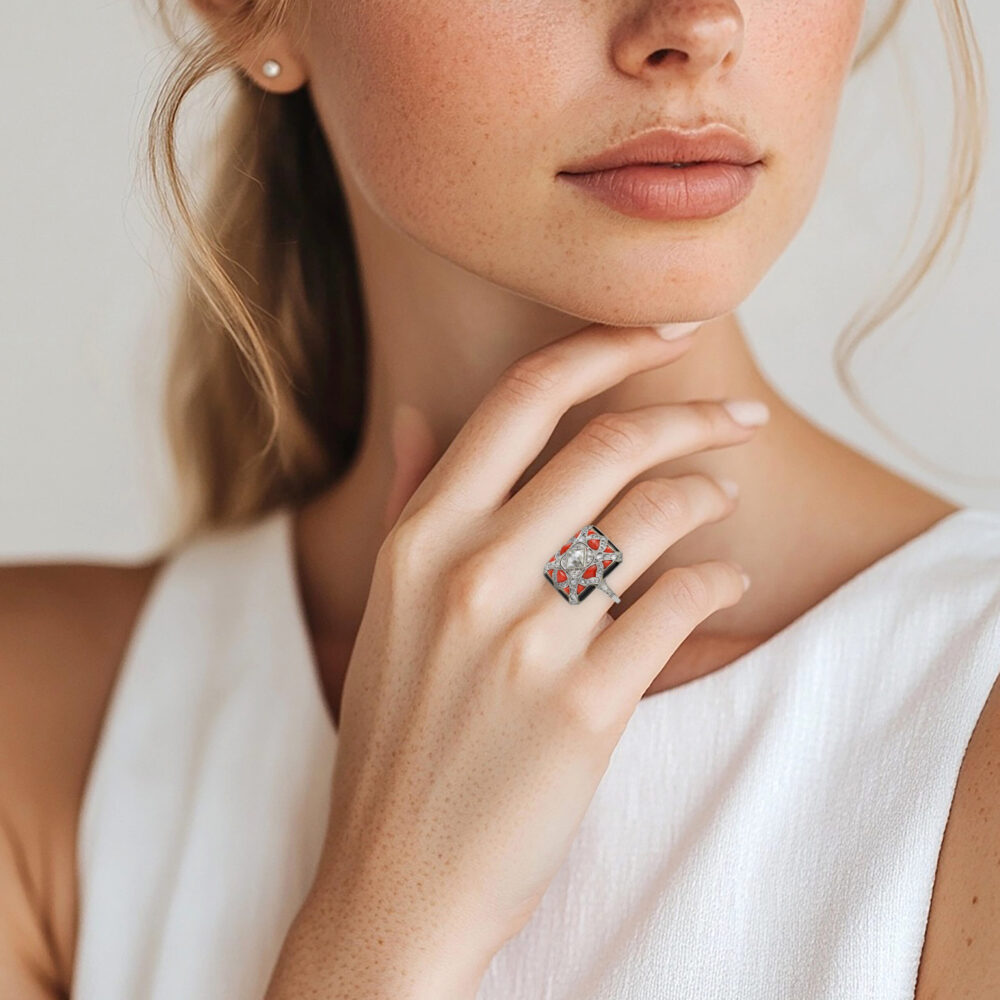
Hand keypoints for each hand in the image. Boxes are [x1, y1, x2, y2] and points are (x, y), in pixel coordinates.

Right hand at [298, 322, 761, 994]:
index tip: (670, 330)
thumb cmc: (396, 735)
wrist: (398, 874)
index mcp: (419, 537)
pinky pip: (679, 605)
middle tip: (741, 418)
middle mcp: (469, 571)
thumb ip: (410, 500)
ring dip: (708, 495)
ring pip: (654, 515)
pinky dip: (718, 580)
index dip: (607, 346)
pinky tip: (726, 580)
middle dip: (692, 416)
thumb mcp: (386, 606)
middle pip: (609, 445)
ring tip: (723, 501)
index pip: (524, 399)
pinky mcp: (585, 706)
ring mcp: (528, 638)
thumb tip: (419, 412)